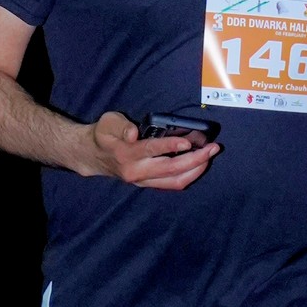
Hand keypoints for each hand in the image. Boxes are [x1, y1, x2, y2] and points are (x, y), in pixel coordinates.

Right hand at [82, 113, 219, 188]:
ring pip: (175, 181)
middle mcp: (136, 171)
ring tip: (210, 156)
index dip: (171, 146)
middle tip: (212, 148)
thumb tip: (133, 134)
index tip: (188, 142)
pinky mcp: (148, 184)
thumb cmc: (104, 135)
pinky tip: (200, 164)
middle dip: (195, 159)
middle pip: (170, 170)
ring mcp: (143, 181)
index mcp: (126, 154)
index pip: (152, 150)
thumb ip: (120, 126)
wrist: (93, 156)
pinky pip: (172, 184)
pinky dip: (189, 175)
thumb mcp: (108, 122)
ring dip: (196, 170)